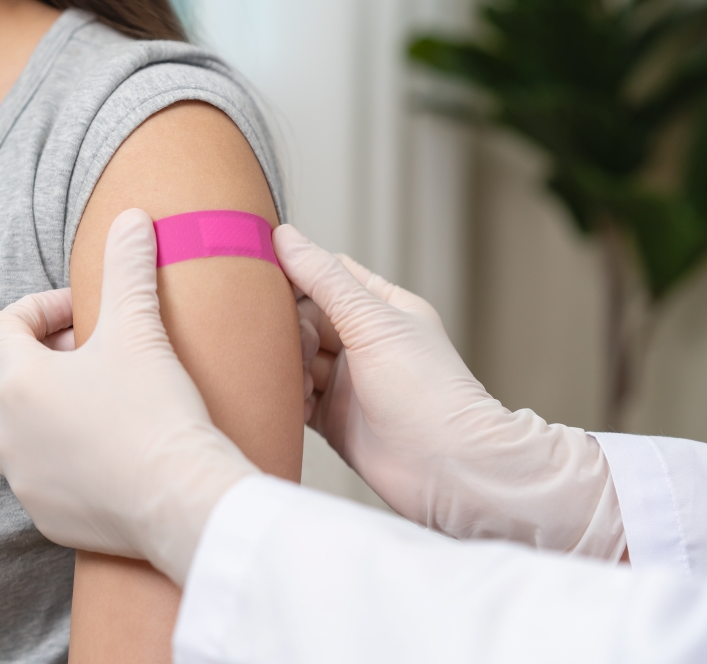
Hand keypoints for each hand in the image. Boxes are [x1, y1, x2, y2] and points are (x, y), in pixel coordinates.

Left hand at [0, 208, 258, 585]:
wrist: (182, 498)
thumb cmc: (156, 412)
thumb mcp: (139, 329)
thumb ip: (127, 267)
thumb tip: (131, 217)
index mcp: (19, 380)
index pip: (3, 325)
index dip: (41, 308)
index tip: (83, 313)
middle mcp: (6, 432)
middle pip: (1, 375)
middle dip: (39, 356)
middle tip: (91, 353)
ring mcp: (21, 477)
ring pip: (11, 429)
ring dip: (41, 406)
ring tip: (92, 400)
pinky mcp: (44, 514)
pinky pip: (35, 474)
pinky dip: (56, 454)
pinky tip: (102, 449)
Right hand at [277, 225, 624, 557]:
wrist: (447, 469)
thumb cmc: (427, 392)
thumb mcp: (373, 322)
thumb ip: (325, 280)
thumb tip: (286, 237)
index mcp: (382, 308)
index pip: (329, 275)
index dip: (296, 270)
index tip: (259, 269)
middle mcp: (363, 342)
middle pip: (305, 317)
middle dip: (288, 325)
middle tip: (294, 344)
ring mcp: (346, 382)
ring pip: (295, 358)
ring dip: (284, 362)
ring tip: (290, 374)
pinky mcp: (332, 418)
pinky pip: (294, 398)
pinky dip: (284, 396)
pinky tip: (282, 398)